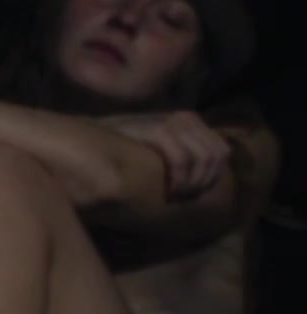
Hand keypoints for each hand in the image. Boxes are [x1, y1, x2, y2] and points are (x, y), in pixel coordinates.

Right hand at [99, 111, 230, 199]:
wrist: (92, 136)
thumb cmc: (124, 146)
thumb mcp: (157, 147)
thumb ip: (181, 152)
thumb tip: (204, 175)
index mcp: (191, 120)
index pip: (222, 150)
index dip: (213, 175)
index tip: (194, 191)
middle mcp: (186, 118)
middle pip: (216, 156)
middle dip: (205, 181)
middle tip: (184, 196)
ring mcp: (174, 122)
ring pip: (204, 159)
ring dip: (194, 182)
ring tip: (177, 194)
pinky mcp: (159, 130)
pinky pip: (183, 159)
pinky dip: (181, 179)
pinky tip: (170, 190)